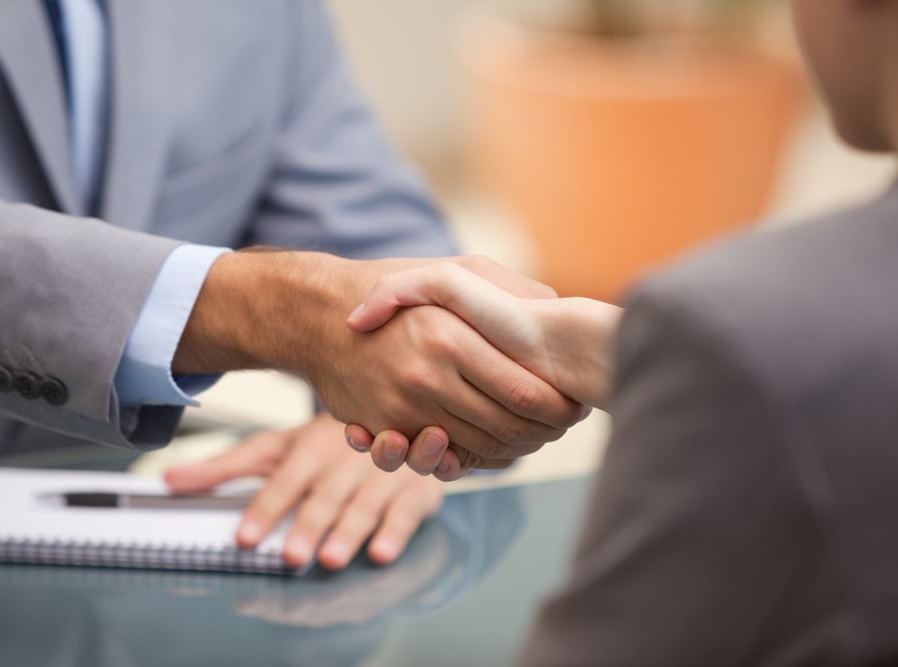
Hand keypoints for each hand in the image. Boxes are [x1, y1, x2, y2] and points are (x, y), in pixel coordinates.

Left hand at [164, 412, 442, 569]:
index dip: (265, 509)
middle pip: (324, 497)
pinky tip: (382, 552)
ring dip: (349, 532)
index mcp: (310, 448)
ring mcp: (383, 472)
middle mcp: (346, 459)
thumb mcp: (276, 446)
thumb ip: (226, 467)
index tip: (245, 537)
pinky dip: (396, 531)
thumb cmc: (326, 440)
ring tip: (331, 558)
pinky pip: (406, 511)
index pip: (283, 481)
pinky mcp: (415, 487)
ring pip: (364, 505)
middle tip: (292, 557)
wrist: (390, 406)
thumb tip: (170, 481)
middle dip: (308, 526)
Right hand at [174, 251, 585, 464]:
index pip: (526, 393)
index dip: (560, 408)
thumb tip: (558, 308)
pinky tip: (485, 444)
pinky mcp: (383, 429)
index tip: (577, 407)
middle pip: (507, 430)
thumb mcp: (455, 271)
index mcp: (451, 336)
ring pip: (477, 451)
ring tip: (530, 436)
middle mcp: (426, 377)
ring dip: (511, 452)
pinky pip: (439, 460)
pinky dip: (470, 460)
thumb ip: (509, 288)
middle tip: (560, 428)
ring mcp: (402, 409)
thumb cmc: (397, 288)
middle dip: (543, 435)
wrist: (320, 315)